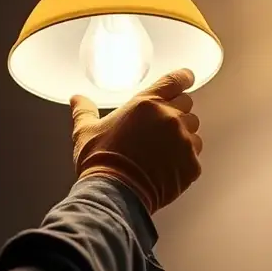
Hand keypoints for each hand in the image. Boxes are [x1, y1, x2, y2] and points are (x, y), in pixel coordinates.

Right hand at [69, 69, 202, 213]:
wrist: (114, 193)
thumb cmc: (101, 161)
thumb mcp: (85, 131)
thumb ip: (84, 110)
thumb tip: (77, 99)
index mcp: (145, 104)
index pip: (174, 80)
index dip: (183, 77)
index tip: (186, 78)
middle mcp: (169, 118)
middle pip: (187, 104)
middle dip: (177, 110)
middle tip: (161, 126)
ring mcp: (183, 141)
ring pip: (193, 130)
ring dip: (183, 135)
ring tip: (162, 150)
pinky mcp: (190, 164)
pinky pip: (194, 156)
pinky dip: (184, 160)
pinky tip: (166, 167)